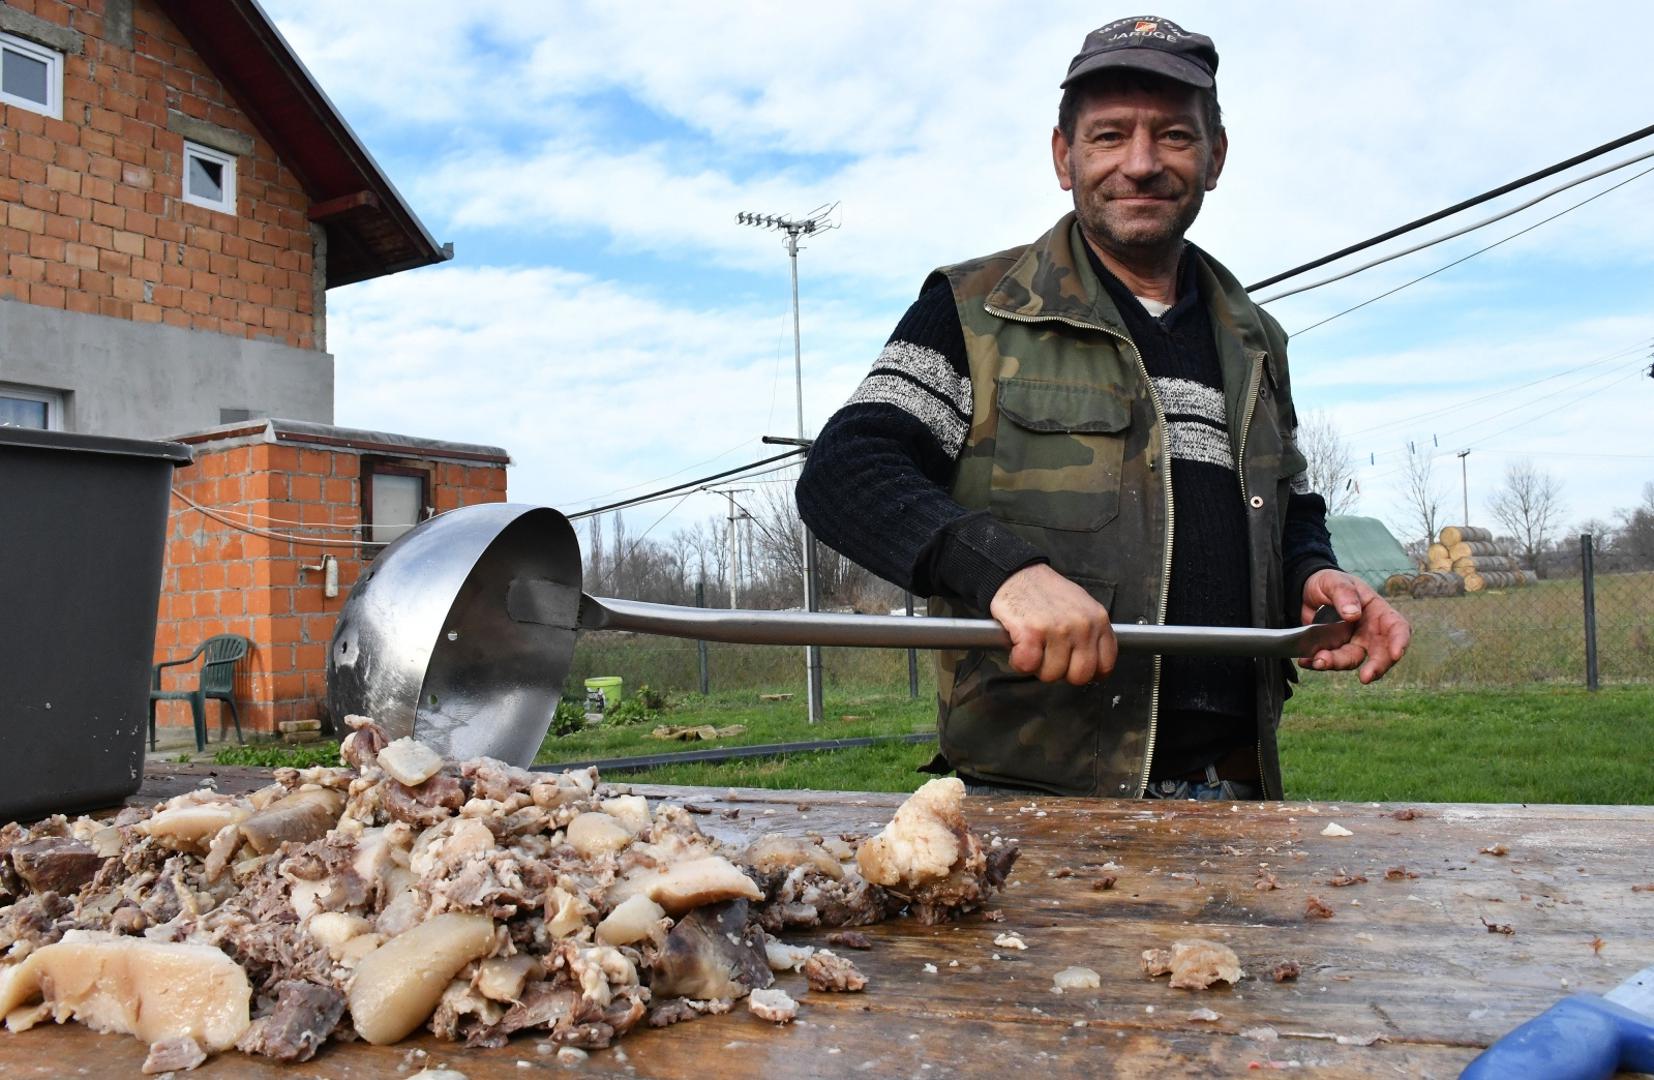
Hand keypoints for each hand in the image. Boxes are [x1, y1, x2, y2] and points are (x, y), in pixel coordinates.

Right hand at [989, 564, 1117, 683]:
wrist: (1018, 573)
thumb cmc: (1047, 592)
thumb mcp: (1083, 608)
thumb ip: (1092, 634)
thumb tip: (1094, 664)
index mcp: (1098, 620)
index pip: (1105, 665)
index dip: (1088, 672)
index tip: (1074, 666)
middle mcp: (1082, 626)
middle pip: (1080, 676)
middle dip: (1062, 672)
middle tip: (1050, 656)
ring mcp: (1057, 629)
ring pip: (1052, 674)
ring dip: (1037, 666)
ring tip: (1034, 646)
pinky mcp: (1031, 632)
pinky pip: (1028, 665)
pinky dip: (1019, 661)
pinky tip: (1019, 647)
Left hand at [1299, 569, 1410, 683]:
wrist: (1307, 590)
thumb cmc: (1330, 582)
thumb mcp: (1335, 581)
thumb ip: (1344, 594)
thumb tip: (1353, 614)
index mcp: (1378, 612)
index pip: (1397, 628)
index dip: (1400, 642)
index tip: (1396, 654)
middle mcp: (1370, 632)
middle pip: (1380, 654)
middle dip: (1376, 667)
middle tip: (1365, 677)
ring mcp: (1353, 643)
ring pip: (1351, 660)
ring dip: (1337, 663)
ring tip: (1318, 660)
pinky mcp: (1334, 650)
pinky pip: (1329, 660)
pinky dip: (1317, 662)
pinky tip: (1305, 660)